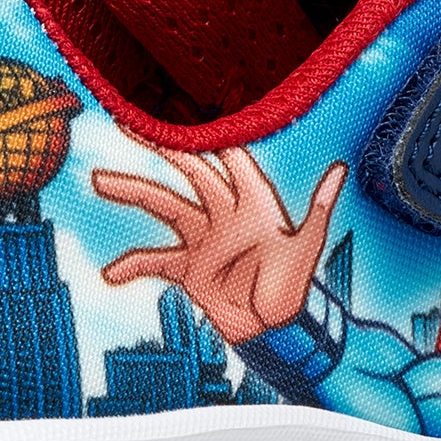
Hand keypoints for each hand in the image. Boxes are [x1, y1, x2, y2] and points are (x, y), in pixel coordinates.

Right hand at [91, 147, 346, 342]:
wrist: (276, 333)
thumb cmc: (294, 289)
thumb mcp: (306, 249)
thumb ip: (319, 210)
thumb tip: (340, 170)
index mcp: (253, 203)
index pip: (228, 158)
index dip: (207, 133)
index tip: (183, 108)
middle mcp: (225, 214)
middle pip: (189, 171)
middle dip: (160, 147)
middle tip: (127, 124)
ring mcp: (205, 240)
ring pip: (164, 205)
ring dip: (132, 192)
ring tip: (99, 180)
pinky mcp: (191, 269)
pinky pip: (156, 261)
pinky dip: (132, 265)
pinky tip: (111, 272)